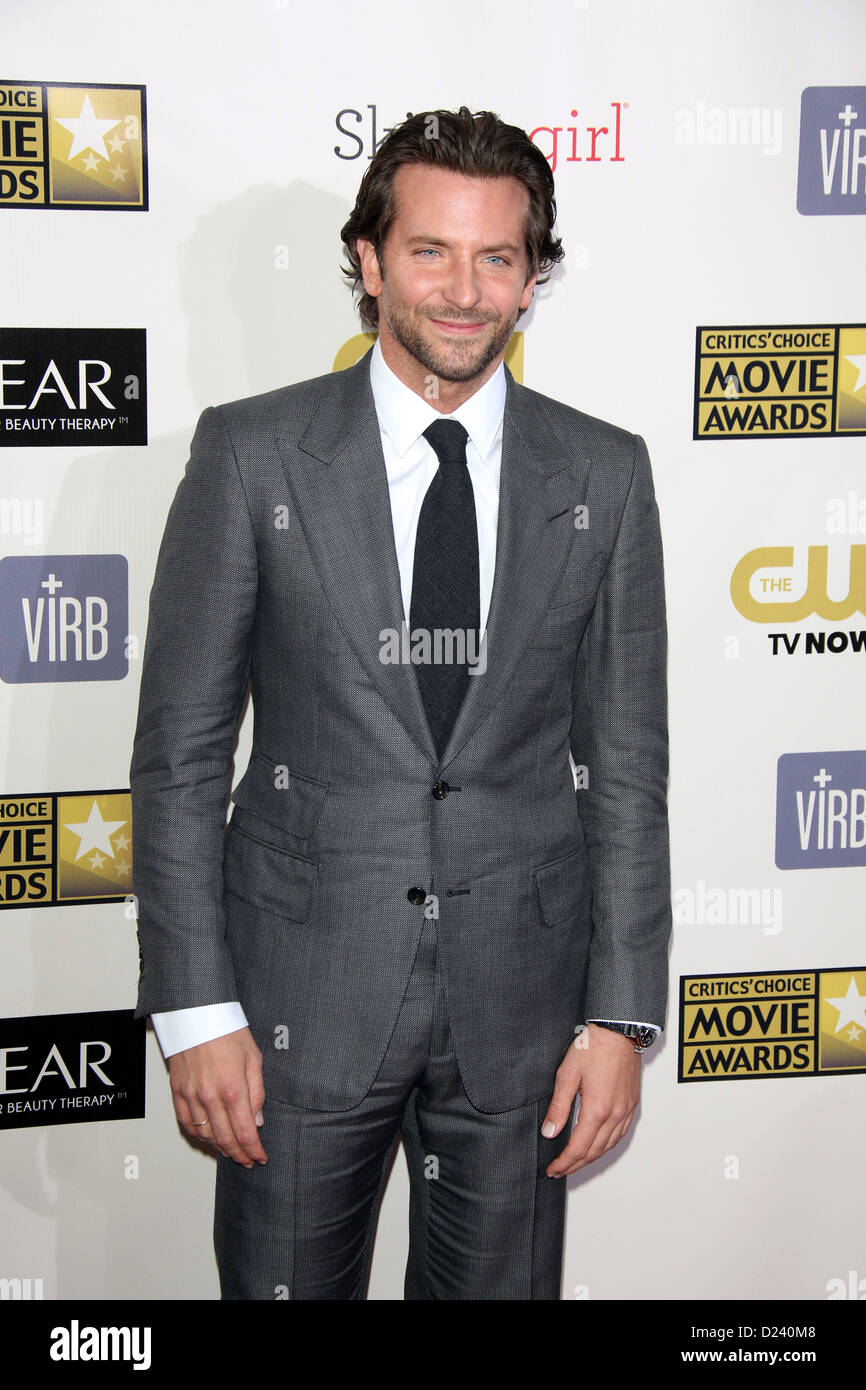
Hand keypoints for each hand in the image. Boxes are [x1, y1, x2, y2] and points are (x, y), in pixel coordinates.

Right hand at [168, 1027, 266, 1167]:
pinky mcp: (178, 1092)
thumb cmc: (227, 1031)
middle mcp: (210, 1097)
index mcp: (233, 1089)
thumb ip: (257, 1092)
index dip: (254, 1150)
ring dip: (220, 1148)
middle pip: (225, 1139)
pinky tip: (209, 1139)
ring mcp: (191, 1096)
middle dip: (239, 1155)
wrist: (196, 1014)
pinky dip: (198, 1136)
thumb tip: (258, 1121)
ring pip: (205, 1135)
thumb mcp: (253, 1058)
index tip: (261, 1157)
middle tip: (249, 1161)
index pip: (245, 1133)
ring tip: (232, 1152)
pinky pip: (187, 1123)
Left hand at [541, 1023, 640, 1177]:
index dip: (564, 1162)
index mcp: (597, 1109)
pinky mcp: (632, 1105)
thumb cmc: (593, 1047)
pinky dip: (606, 1145)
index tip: (553, 1169)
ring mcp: (626, 1111)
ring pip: (609, 1146)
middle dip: (575, 1164)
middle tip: (560, 1170)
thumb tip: (550, 1132)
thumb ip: (559, 1107)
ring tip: (575, 1162)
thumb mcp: (567, 1075)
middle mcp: (615, 1114)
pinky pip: (620, 1134)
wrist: (618, 1032)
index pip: (579, 1148)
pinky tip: (597, 1145)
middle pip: (594, 1152)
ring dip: (591, 1157)